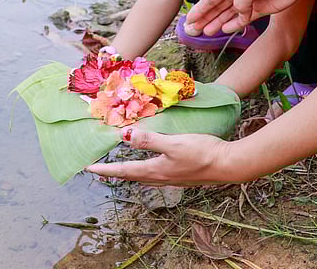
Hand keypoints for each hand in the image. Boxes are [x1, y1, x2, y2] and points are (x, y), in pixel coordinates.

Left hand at [85, 128, 236, 186]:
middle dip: (114, 173)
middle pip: (131, 176)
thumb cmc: (201, 152)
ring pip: (143, 178)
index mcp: (155, 170)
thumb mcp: (173, 143)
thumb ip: (149, 140)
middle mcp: (160, 178)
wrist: (228, 164)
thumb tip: (125, 136)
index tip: (88, 169)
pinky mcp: (181, 176)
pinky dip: (145, 172)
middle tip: (99, 170)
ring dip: (129, 173)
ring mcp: (171, 179)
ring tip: (120, 169)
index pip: (124, 170)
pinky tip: (150, 168)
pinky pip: (155, 176)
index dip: (105, 169)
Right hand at [185, 0, 308, 35]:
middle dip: (205, 18)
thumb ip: (239, 1)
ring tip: (205, 32)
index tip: (188, 19)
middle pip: (217, 7)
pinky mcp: (263, 7)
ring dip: (217, 22)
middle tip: (192, 30)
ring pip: (229, 14)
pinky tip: (225, 29)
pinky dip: (235, 24)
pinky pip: (244, 18)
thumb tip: (237, 13)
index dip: (199, 9)